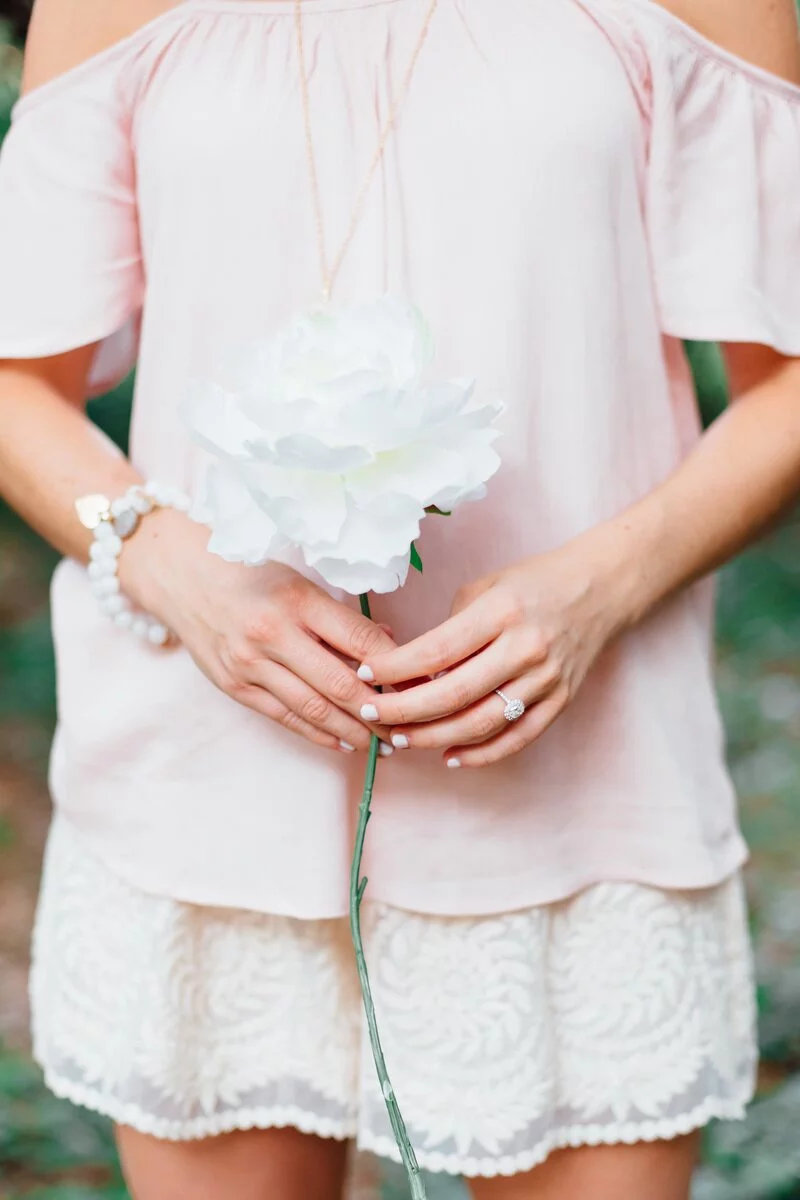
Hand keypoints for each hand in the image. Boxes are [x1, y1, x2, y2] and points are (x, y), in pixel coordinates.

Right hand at [119, 508, 395, 754]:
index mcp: (297, 600)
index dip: (396, 667)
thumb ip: (340, 618)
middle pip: (341, 684)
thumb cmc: (250, 575)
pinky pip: (286, 718)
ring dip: (355, 731)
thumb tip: (389, 644)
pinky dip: (319, 734)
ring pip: (315, 709)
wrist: (182, 579)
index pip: (360, 641)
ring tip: (383, 743)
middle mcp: (273, 634)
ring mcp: (251, 665)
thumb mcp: (299, 582)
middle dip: (381, 711)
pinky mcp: (236, 687)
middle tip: (409, 725)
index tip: (421, 682)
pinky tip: (344, 743)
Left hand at [356, 538, 628, 766]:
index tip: (365, 675)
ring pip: (480, 723)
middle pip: (453, 694)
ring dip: (433, 737)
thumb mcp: (487, 586)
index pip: (436, 650)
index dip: (395, 668)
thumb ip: (450, 627)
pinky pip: (516, 738)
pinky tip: (449, 756)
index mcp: (501, 612)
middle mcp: (525, 648)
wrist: (602, 589)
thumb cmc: (535, 583)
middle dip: (403, 711)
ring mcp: (546, 679)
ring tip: (400, 739)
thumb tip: (410, 669)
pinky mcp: (561, 701)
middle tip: (370, 715)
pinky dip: (481, 753)